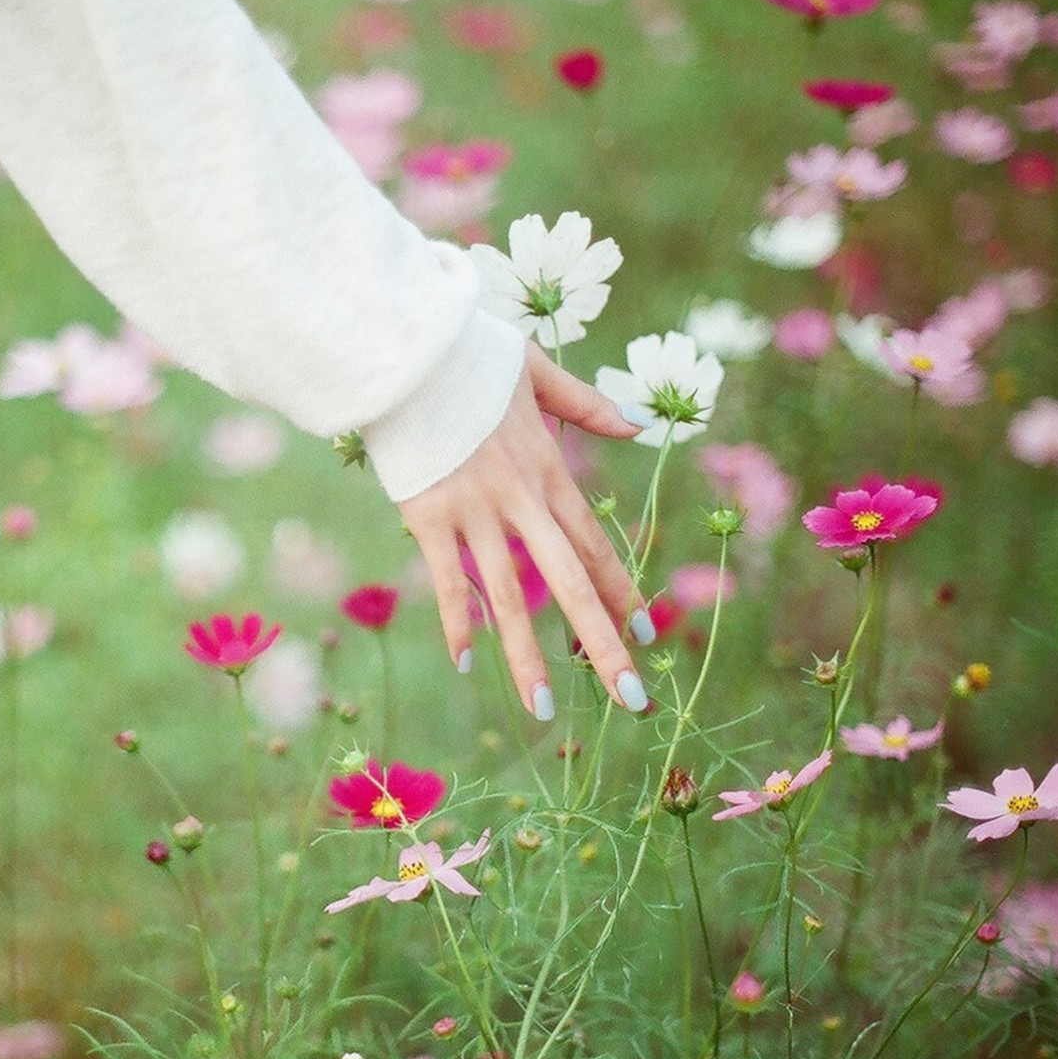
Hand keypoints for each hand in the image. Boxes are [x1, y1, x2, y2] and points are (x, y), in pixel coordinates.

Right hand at [396, 340, 653, 720]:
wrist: (408, 349)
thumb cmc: (468, 356)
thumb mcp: (537, 371)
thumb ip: (586, 405)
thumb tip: (636, 430)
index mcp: (549, 470)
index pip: (596, 545)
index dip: (623, 592)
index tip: (649, 635)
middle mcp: (520, 500)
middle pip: (569, 584)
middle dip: (603, 646)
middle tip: (633, 700)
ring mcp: (474, 512)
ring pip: (510, 596)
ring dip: (528, 656)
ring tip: (544, 709)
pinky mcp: (429, 517)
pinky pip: (448, 581)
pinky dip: (459, 623)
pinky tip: (469, 665)